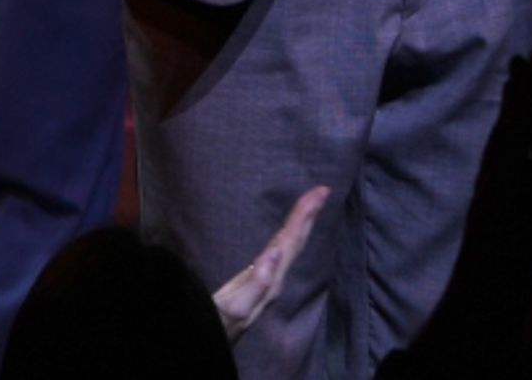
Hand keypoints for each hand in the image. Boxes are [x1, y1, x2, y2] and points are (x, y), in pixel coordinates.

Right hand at [212, 185, 328, 341]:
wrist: (209, 341)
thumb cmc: (219, 322)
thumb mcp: (234, 306)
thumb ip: (256, 283)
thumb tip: (276, 251)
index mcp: (271, 279)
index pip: (291, 241)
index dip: (304, 215)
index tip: (320, 192)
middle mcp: (274, 278)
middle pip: (295, 241)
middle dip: (308, 215)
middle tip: (322, 190)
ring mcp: (268, 280)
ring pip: (290, 245)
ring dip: (301, 223)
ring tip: (311, 204)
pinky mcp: (258, 281)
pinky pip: (280, 251)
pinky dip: (287, 235)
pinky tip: (287, 234)